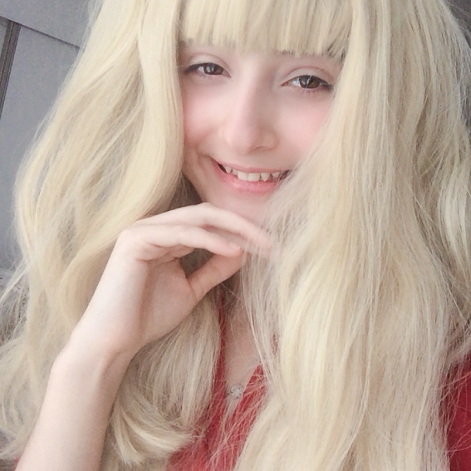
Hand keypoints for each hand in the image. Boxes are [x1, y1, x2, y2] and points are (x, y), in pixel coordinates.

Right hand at [68, 203, 270, 359]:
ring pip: (197, 218)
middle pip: (208, 214)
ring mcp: (143, 230)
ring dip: (233, 229)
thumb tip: (243, 251)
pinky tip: (235, 249)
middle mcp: (155, 227)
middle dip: (243, 225)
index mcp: (166, 237)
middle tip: (272, 242)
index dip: (241, 231)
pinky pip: (181, 233)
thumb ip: (214, 268)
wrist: (114, 342)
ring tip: (261, 244)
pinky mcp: (135, 239)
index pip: (210, 223)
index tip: (269, 247)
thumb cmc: (148, 317)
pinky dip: (211, 240)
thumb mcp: (191, 289)